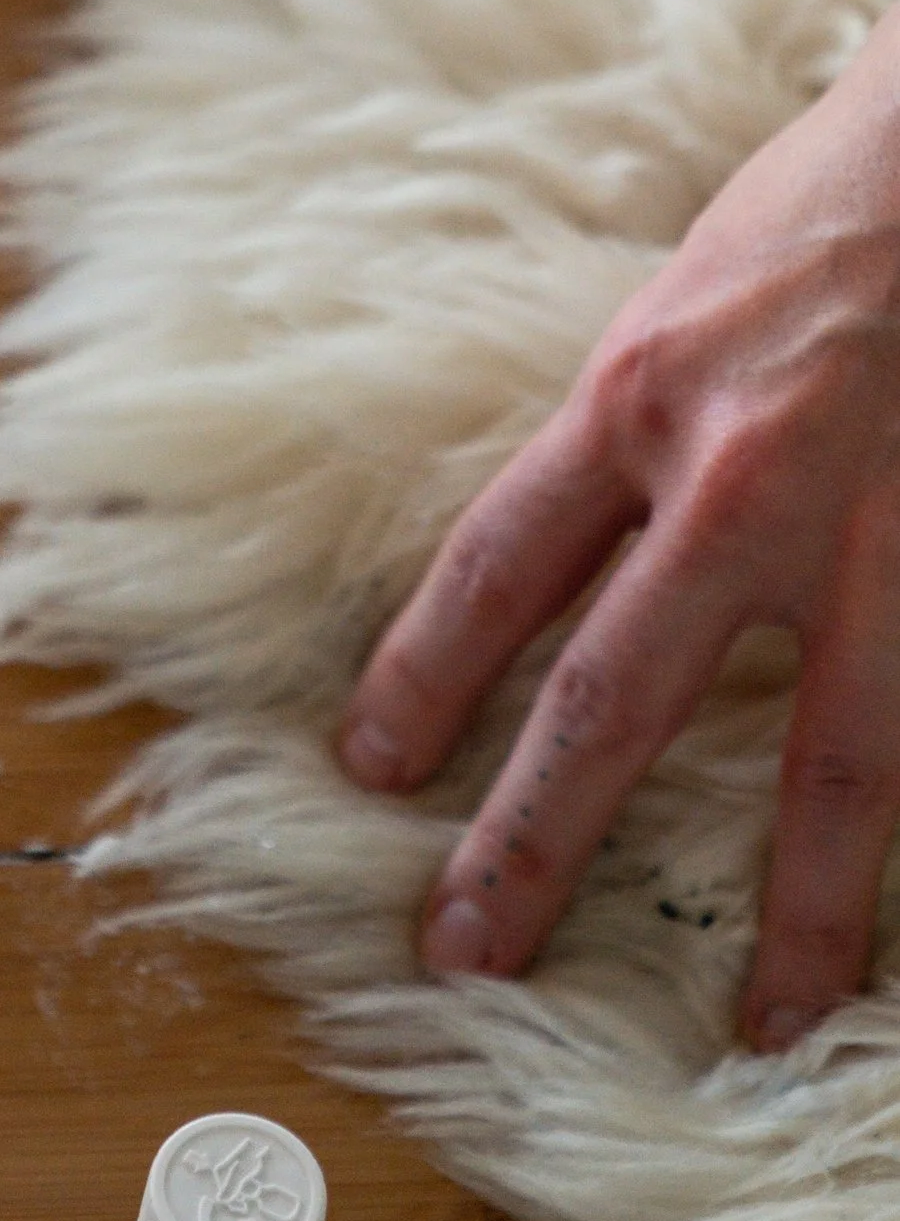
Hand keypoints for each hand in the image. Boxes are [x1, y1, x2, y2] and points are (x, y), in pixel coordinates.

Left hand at [339, 10, 899, 1049]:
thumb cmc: (837, 203)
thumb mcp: (691, 301)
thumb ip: (649, 431)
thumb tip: (597, 551)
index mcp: (642, 397)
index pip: (501, 567)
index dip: (429, 675)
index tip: (371, 769)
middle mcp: (746, 475)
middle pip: (620, 695)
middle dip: (537, 836)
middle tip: (470, 950)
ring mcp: (884, 528)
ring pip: (835, 761)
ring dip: (796, 907)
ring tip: (766, 1016)